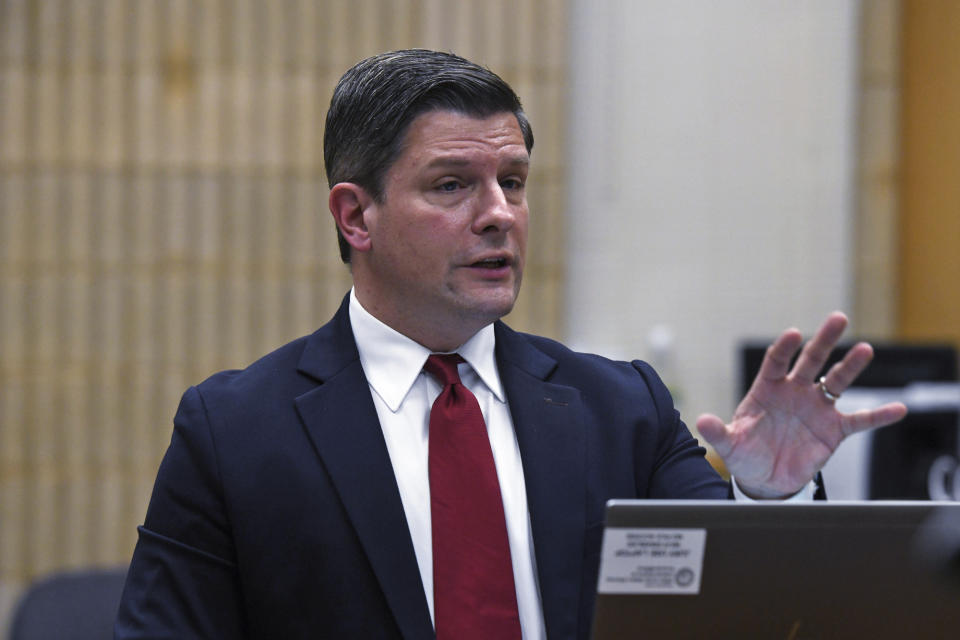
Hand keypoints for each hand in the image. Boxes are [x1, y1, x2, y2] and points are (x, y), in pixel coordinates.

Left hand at [696, 312, 907, 498]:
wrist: (766, 480)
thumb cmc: (746, 455)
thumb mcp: (731, 445)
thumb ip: (719, 432)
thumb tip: (701, 420)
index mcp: (767, 389)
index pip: (776, 362)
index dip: (784, 348)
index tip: (794, 334)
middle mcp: (795, 392)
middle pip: (811, 361)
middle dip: (823, 340)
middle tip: (839, 318)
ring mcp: (816, 409)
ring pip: (836, 382)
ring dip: (851, 366)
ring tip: (866, 349)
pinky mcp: (833, 430)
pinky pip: (859, 420)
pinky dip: (878, 415)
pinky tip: (897, 408)